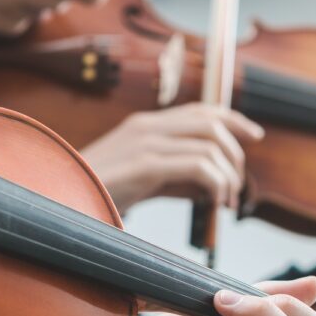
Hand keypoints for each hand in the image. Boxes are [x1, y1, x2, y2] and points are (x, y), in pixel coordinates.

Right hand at [80, 103, 264, 212]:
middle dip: (235, 153)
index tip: (255, 135)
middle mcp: (148, 126)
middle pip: (212, 122)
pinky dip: (217, 184)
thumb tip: (213, 185)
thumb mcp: (144, 181)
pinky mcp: (146, 165)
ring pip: (210, 144)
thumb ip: (176, 177)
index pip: (202, 110)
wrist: (60, 202)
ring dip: (228, 175)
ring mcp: (146, 142)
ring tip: (225, 202)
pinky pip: (199, 166)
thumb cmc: (99, 196)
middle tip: (237, 186)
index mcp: (146, 126)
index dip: (234, 119)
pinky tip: (214, 204)